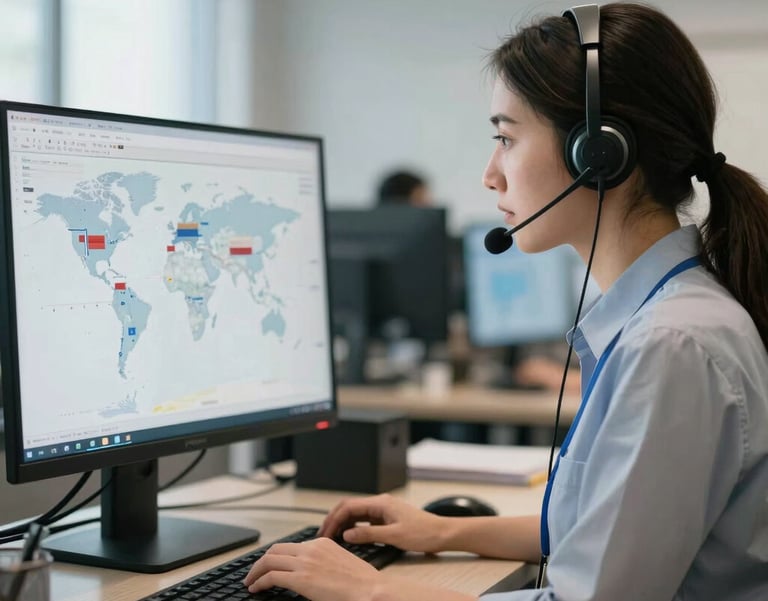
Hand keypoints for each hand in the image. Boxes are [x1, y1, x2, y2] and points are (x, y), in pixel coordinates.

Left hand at [242, 537, 380, 600]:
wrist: (370, 590)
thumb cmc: (363, 583)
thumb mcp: (342, 563)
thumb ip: (325, 563)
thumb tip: (315, 573)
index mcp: (322, 543)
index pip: (292, 546)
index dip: (277, 556)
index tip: (271, 565)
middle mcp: (311, 548)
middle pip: (276, 549)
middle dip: (262, 561)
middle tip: (255, 572)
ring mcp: (305, 562)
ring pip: (269, 560)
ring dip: (256, 571)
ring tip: (250, 581)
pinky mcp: (300, 578)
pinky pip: (271, 576)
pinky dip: (259, 582)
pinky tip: (255, 589)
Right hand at [317, 493, 445, 552]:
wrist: (442, 533)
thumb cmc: (424, 532)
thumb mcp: (394, 536)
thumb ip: (369, 535)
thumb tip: (347, 535)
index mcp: (381, 503)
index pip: (349, 507)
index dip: (334, 519)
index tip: (326, 533)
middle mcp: (380, 503)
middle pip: (349, 507)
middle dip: (334, 519)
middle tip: (323, 534)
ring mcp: (383, 510)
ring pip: (355, 513)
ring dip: (342, 523)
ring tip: (332, 536)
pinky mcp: (386, 517)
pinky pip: (364, 519)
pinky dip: (353, 526)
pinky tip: (349, 536)